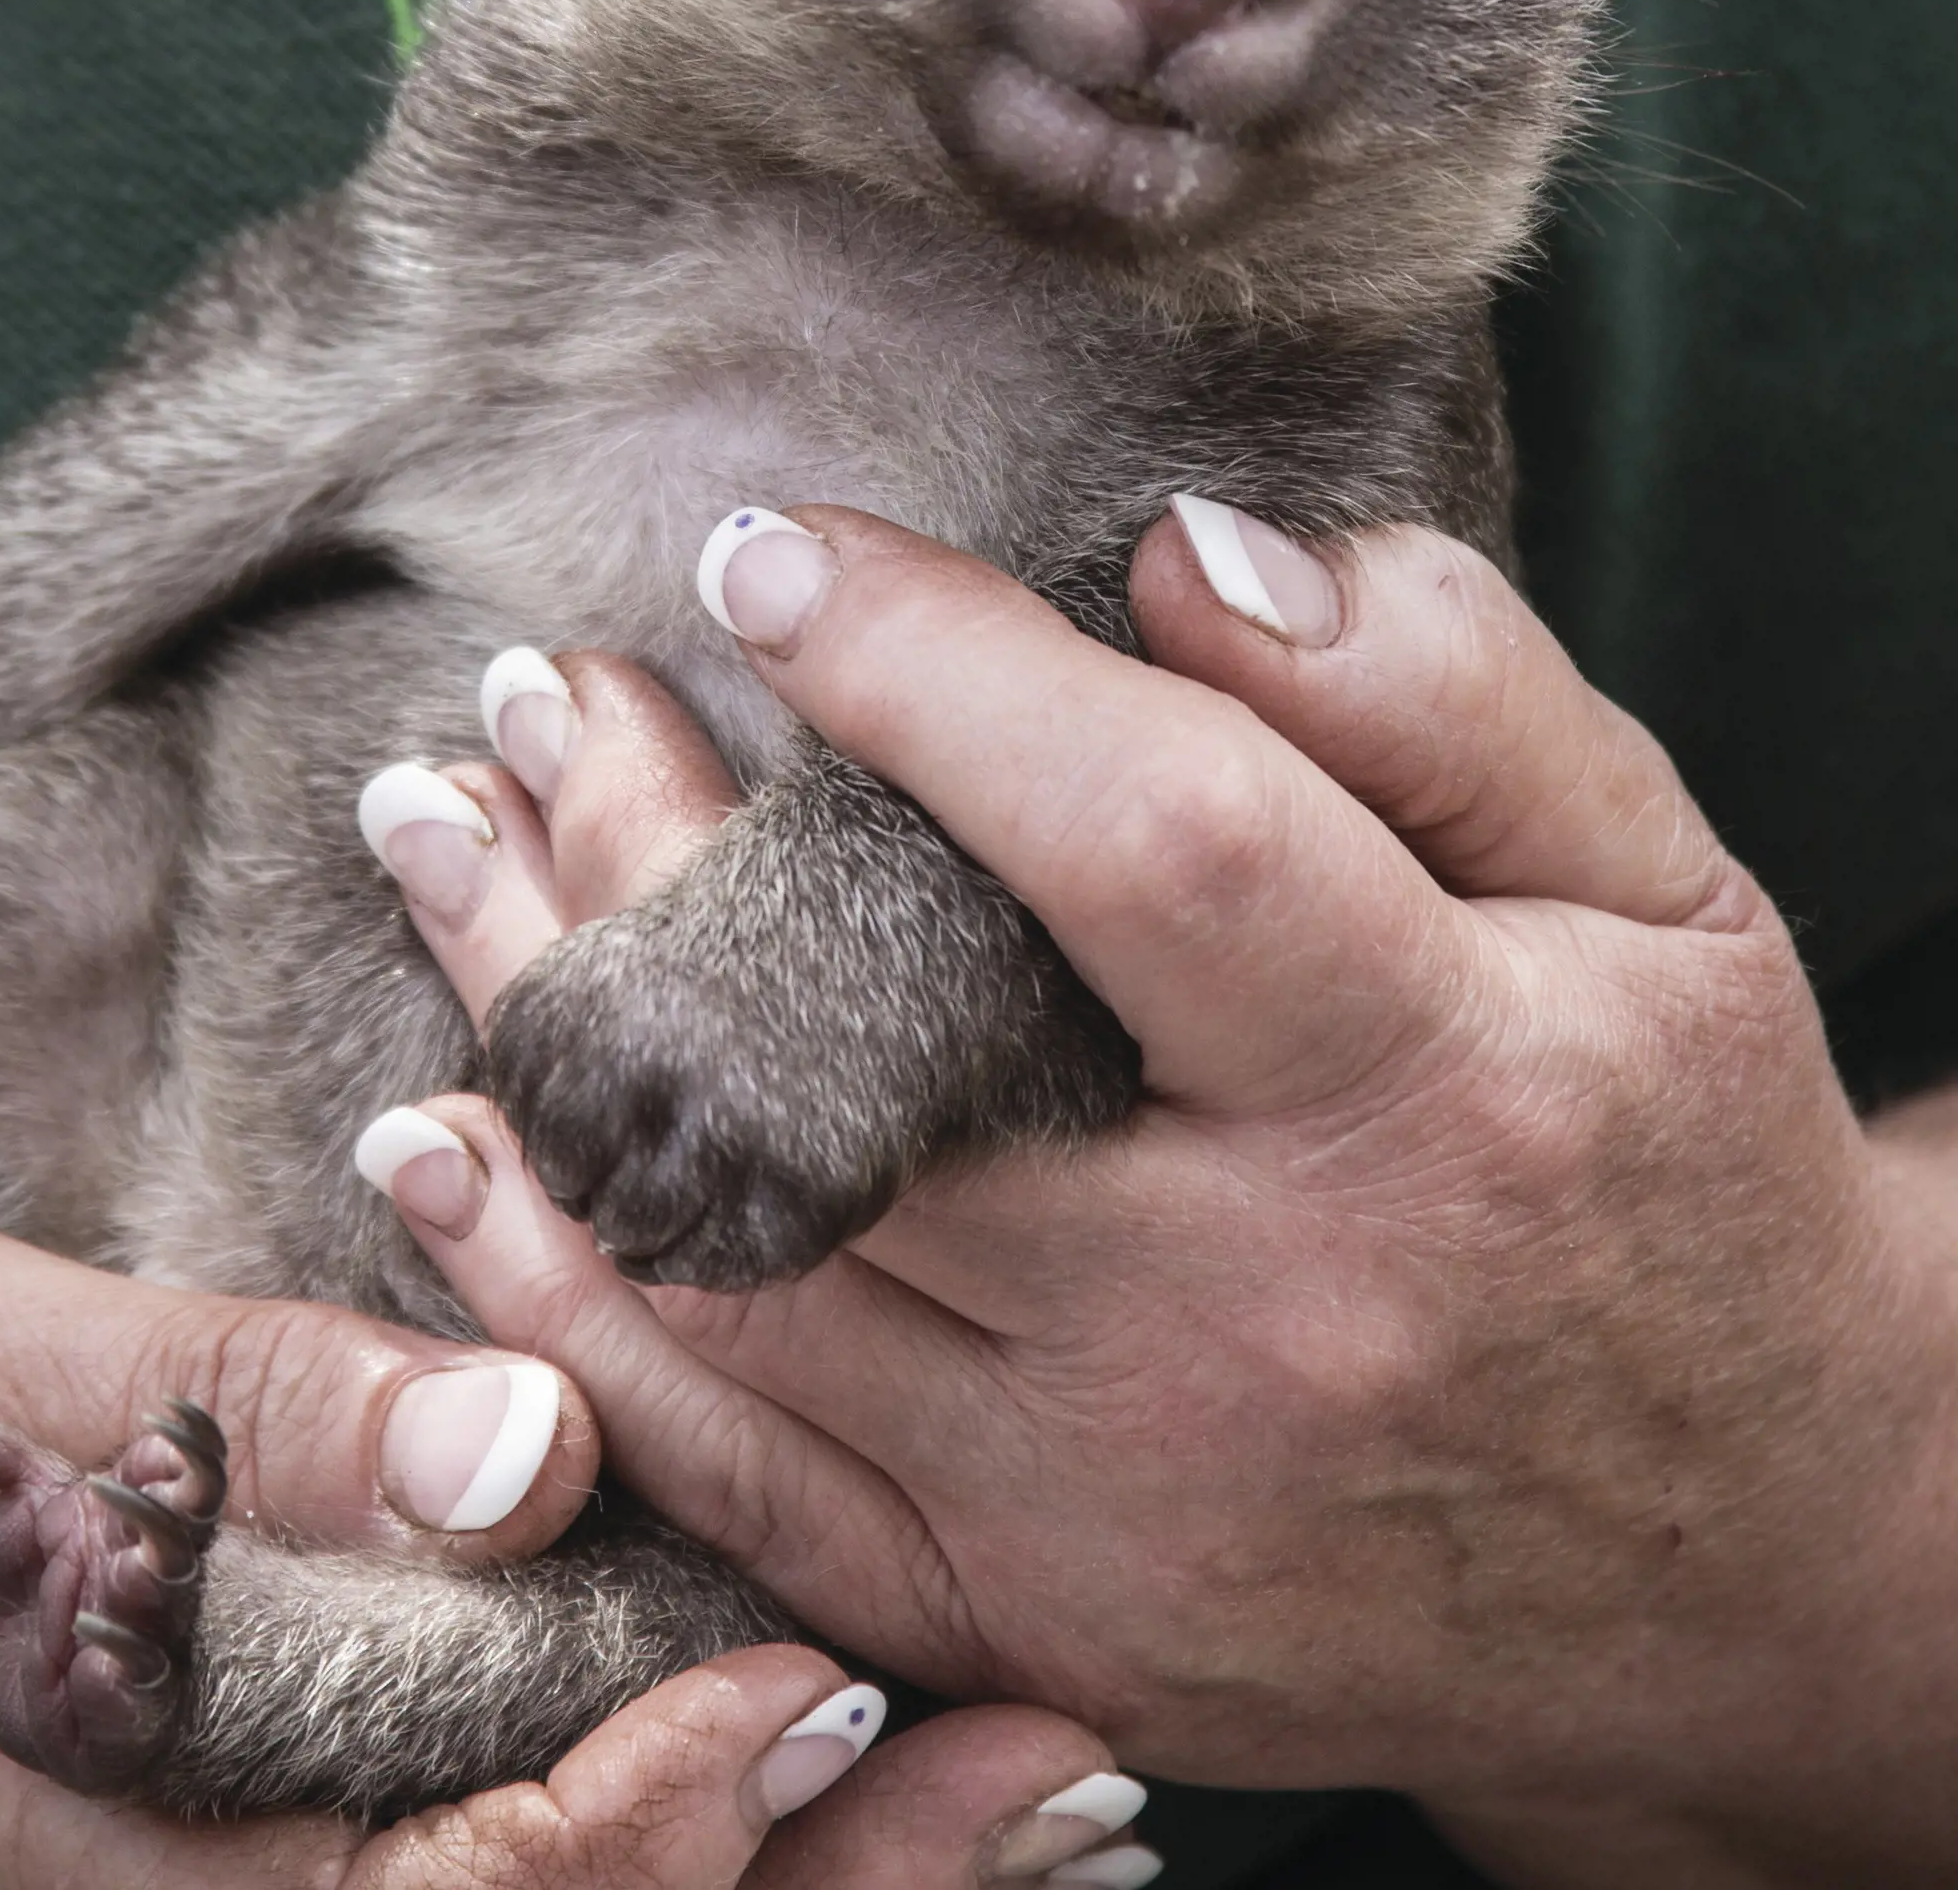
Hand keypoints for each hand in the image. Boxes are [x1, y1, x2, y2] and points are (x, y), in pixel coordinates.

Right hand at [0, 1205, 1117, 1887]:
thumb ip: (209, 1411)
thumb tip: (523, 1443)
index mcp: (108, 1816)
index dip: (651, 1813)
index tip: (821, 1677)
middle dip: (814, 1880)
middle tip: (1069, 1779)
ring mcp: (210, 1876)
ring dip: (794, 1871)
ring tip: (1036, 1789)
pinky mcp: (224, 1821)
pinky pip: (478, 1865)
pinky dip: (673, 1823)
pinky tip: (820, 1751)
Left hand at [360, 508, 1957, 1889]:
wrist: (1732, 1558)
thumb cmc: (1665, 1160)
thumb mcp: (1657, 887)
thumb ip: (1443, 694)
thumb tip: (1177, 557)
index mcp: (1444, 1091)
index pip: (1151, 843)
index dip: (930, 670)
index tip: (766, 554)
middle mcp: (1258, 1319)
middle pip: (870, 1063)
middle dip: (650, 846)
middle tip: (534, 689)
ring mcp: (1114, 1503)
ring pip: (747, 1251)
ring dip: (551, 1027)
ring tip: (440, 835)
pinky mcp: (1025, 1617)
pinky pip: (734, 1463)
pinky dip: (558, 1297)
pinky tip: (443, 1143)